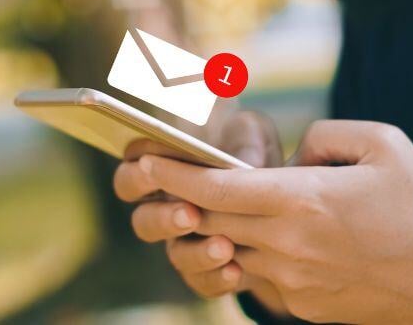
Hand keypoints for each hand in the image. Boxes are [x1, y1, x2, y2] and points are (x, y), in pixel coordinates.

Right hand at [113, 111, 287, 314]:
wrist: (280, 193)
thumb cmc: (252, 149)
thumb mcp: (252, 131)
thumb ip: (243, 136)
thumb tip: (242, 164)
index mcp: (162, 168)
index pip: (131, 169)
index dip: (139, 169)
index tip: (156, 164)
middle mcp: (166, 208)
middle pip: (142, 220)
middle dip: (162, 218)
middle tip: (190, 213)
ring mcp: (185, 241)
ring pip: (175, 255)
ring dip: (195, 253)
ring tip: (224, 246)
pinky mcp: (209, 268)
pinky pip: (203, 282)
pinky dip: (217, 278)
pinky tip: (236, 269)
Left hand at [132, 120, 412, 323]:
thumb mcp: (383, 144)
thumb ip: (325, 135)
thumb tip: (294, 155)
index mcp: (303, 199)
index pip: (217, 189)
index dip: (175, 174)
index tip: (146, 160)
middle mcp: (288, 243)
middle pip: (210, 220)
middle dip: (178, 198)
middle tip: (154, 176)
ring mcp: (292, 281)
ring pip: (226, 251)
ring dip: (207, 229)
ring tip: (200, 206)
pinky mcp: (301, 306)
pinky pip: (256, 276)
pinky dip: (244, 254)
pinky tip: (253, 236)